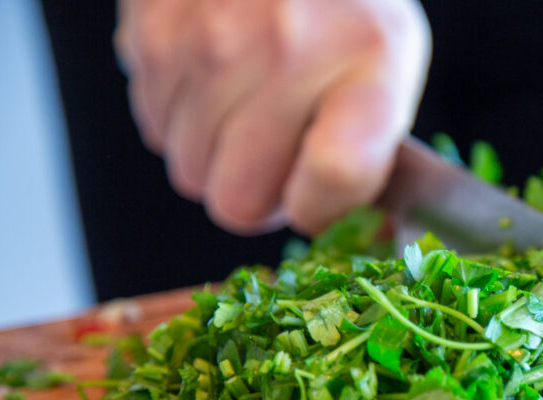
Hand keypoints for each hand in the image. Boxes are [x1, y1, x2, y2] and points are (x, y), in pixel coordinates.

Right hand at [115, 0, 429, 233]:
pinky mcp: (154, 32)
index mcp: (370, 69)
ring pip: (190, 172)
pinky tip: (213, 76)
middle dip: (257, 193)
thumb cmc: (341, 17)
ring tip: (247, 102)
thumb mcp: (388, 74)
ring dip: (215, 156)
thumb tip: (344, 235)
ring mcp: (215, 40)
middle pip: (241, 203)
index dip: (318, 209)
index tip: (317, 195)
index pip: (335, 178)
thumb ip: (368, 158)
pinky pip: (155, 129)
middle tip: (278, 149)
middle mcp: (291, 51)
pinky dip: (181, 117)